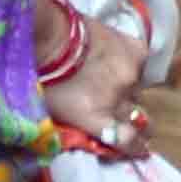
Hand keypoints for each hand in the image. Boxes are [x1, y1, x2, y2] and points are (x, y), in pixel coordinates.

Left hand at [47, 1, 150, 156]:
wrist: (47, 33)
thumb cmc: (40, 74)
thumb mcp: (54, 110)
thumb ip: (79, 122)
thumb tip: (93, 130)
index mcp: (96, 118)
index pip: (129, 141)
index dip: (136, 147)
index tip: (141, 149)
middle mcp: (119, 100)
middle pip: (139, 118)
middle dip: (136, 121)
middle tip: (131, 120)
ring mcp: (131, 76)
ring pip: (137, 90)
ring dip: (127, 89)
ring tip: (111, 80)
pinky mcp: (137, 51)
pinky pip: (141, 64)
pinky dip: (131, 64)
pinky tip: (118, 59)